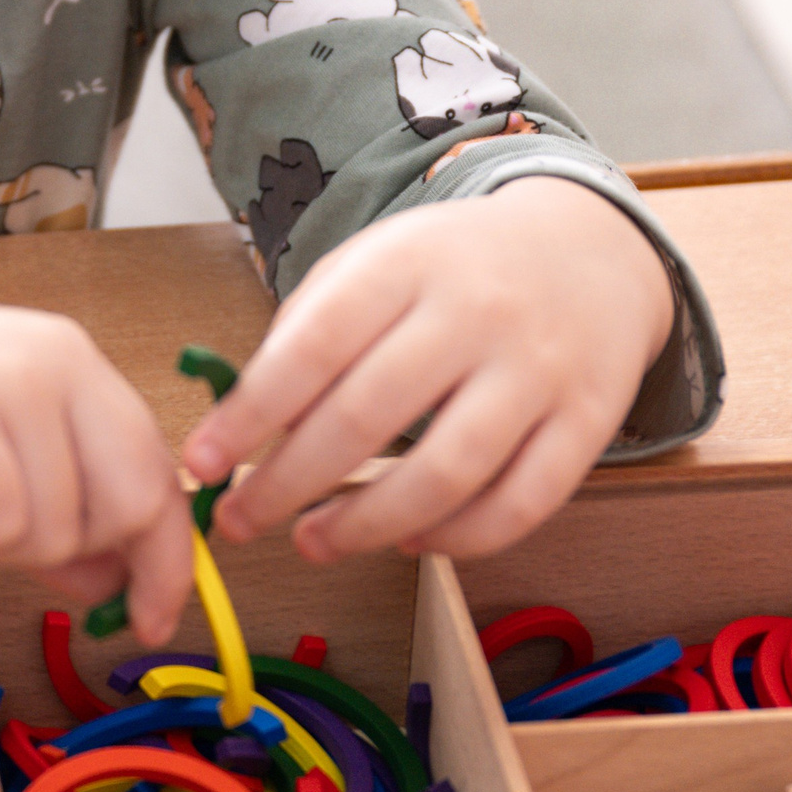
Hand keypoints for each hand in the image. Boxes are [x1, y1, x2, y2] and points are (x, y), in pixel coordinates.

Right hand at [0, 285, 197, 644]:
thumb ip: (46, 516)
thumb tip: (115, 581)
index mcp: (68, 361)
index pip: (158, 475)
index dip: (167, 561)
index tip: (152, 621)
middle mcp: (54, 354)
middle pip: (130, 506)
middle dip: (59, 551)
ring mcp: (8, 372)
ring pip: (55, 528)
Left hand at [178, 177, 673, 562]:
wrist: (589, 250)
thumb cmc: (452, 269)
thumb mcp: (375, 263)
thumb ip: (310, 330)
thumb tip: (245, 425)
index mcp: (406, 262)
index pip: (314, 345)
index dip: (251, 413)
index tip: (202, 462)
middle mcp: (476, 313)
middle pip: (369, 416)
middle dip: (288, 483)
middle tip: (239, 520)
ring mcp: (539, 371)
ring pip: (446, 474)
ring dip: (366, 525)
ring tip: (311, 541)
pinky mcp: (587, 425)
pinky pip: (519, 506)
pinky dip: (455, 539)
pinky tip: (406, 540)